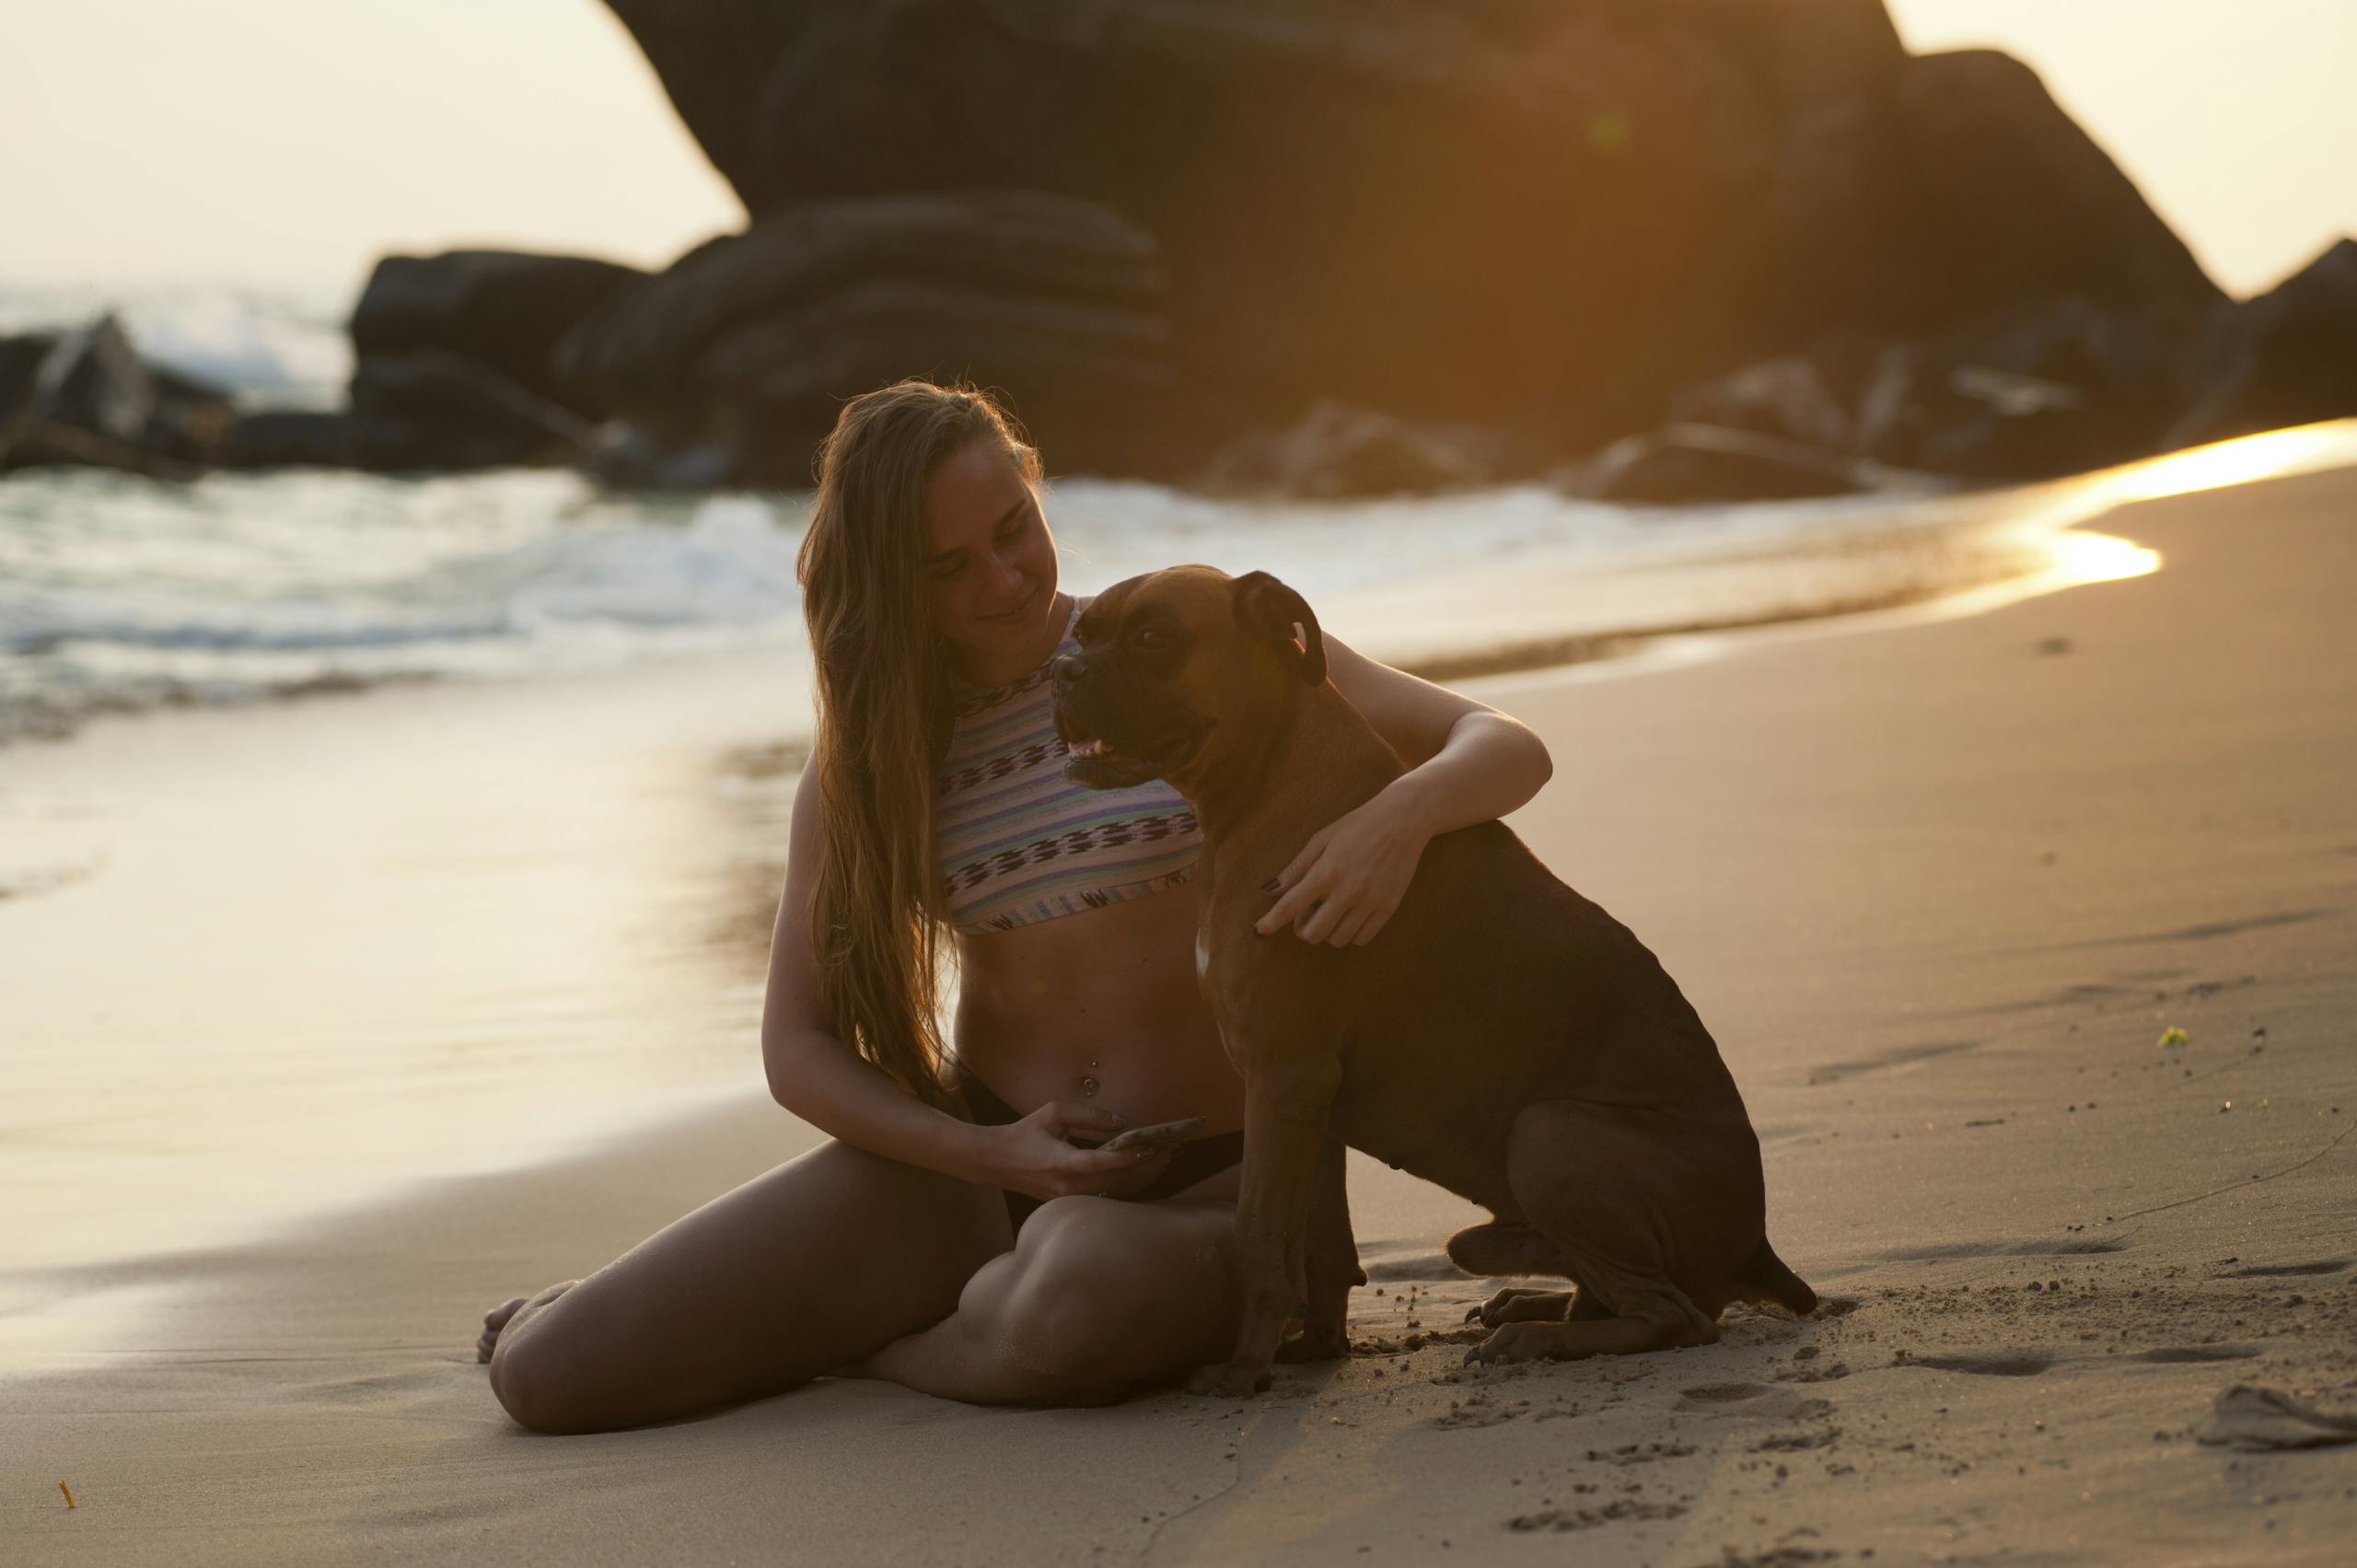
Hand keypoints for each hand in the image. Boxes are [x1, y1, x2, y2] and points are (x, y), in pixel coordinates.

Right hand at [979, 1100, 1175, 1200]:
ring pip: (1112, 1193)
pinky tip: (1140, 1175)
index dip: (1127, 1157)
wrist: (995, 1161)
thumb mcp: (1053, 1113)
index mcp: (1061, 1162)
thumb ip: (1087, 1116)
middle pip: (1114, 1182)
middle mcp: (1067, 1186)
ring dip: (1138, 1179)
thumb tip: (1120, 1122)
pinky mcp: (1068, 1203)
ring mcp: (1068, 1199)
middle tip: (1168, 1152)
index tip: (1148, 1147)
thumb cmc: (1024, 1133)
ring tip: (1161, 1163)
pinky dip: (1123, 1186)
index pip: (1101, 1163)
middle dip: (1143, 1167)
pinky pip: (1103, 1197)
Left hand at [1253, 788, 1430, 946]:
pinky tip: (1349, 917)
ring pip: (1337, 939)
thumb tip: (1270, 890)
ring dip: (1328, 931)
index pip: (1290, 905)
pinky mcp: (1388, 907)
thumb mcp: (1322, 839)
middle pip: (1313, 933)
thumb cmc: (1358, 825)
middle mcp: (1347, 890)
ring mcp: (1370, 901)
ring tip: (1331, 912)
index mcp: (1326, 871)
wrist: (1403, 820)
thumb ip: (1296, 868)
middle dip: (1303, 929)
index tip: (1260, 930)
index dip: (1271, 921)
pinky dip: (1350, 934)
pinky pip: (1362, 938)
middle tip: (1307, 915)